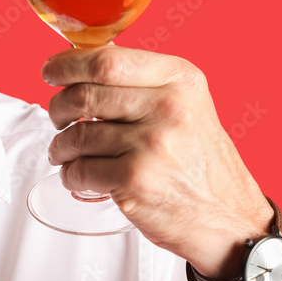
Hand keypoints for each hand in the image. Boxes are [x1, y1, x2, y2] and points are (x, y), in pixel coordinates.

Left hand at [42, 44, 274, 279]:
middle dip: (58, 107)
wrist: (230, 220)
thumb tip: (79, 64)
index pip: (106, 60)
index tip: (51, 71)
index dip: (67, 65)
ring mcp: (152, 145)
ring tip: (65, 151)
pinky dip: (70, 174)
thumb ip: (141, 82)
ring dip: (60, 146)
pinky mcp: (135, 181)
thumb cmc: (199, 160)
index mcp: (179, 79)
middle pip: (83, 95)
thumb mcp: (186, 104)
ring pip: (76, 135)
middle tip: (58, 117)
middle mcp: (168, 107)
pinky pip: (79, 170)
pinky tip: (79, 176)